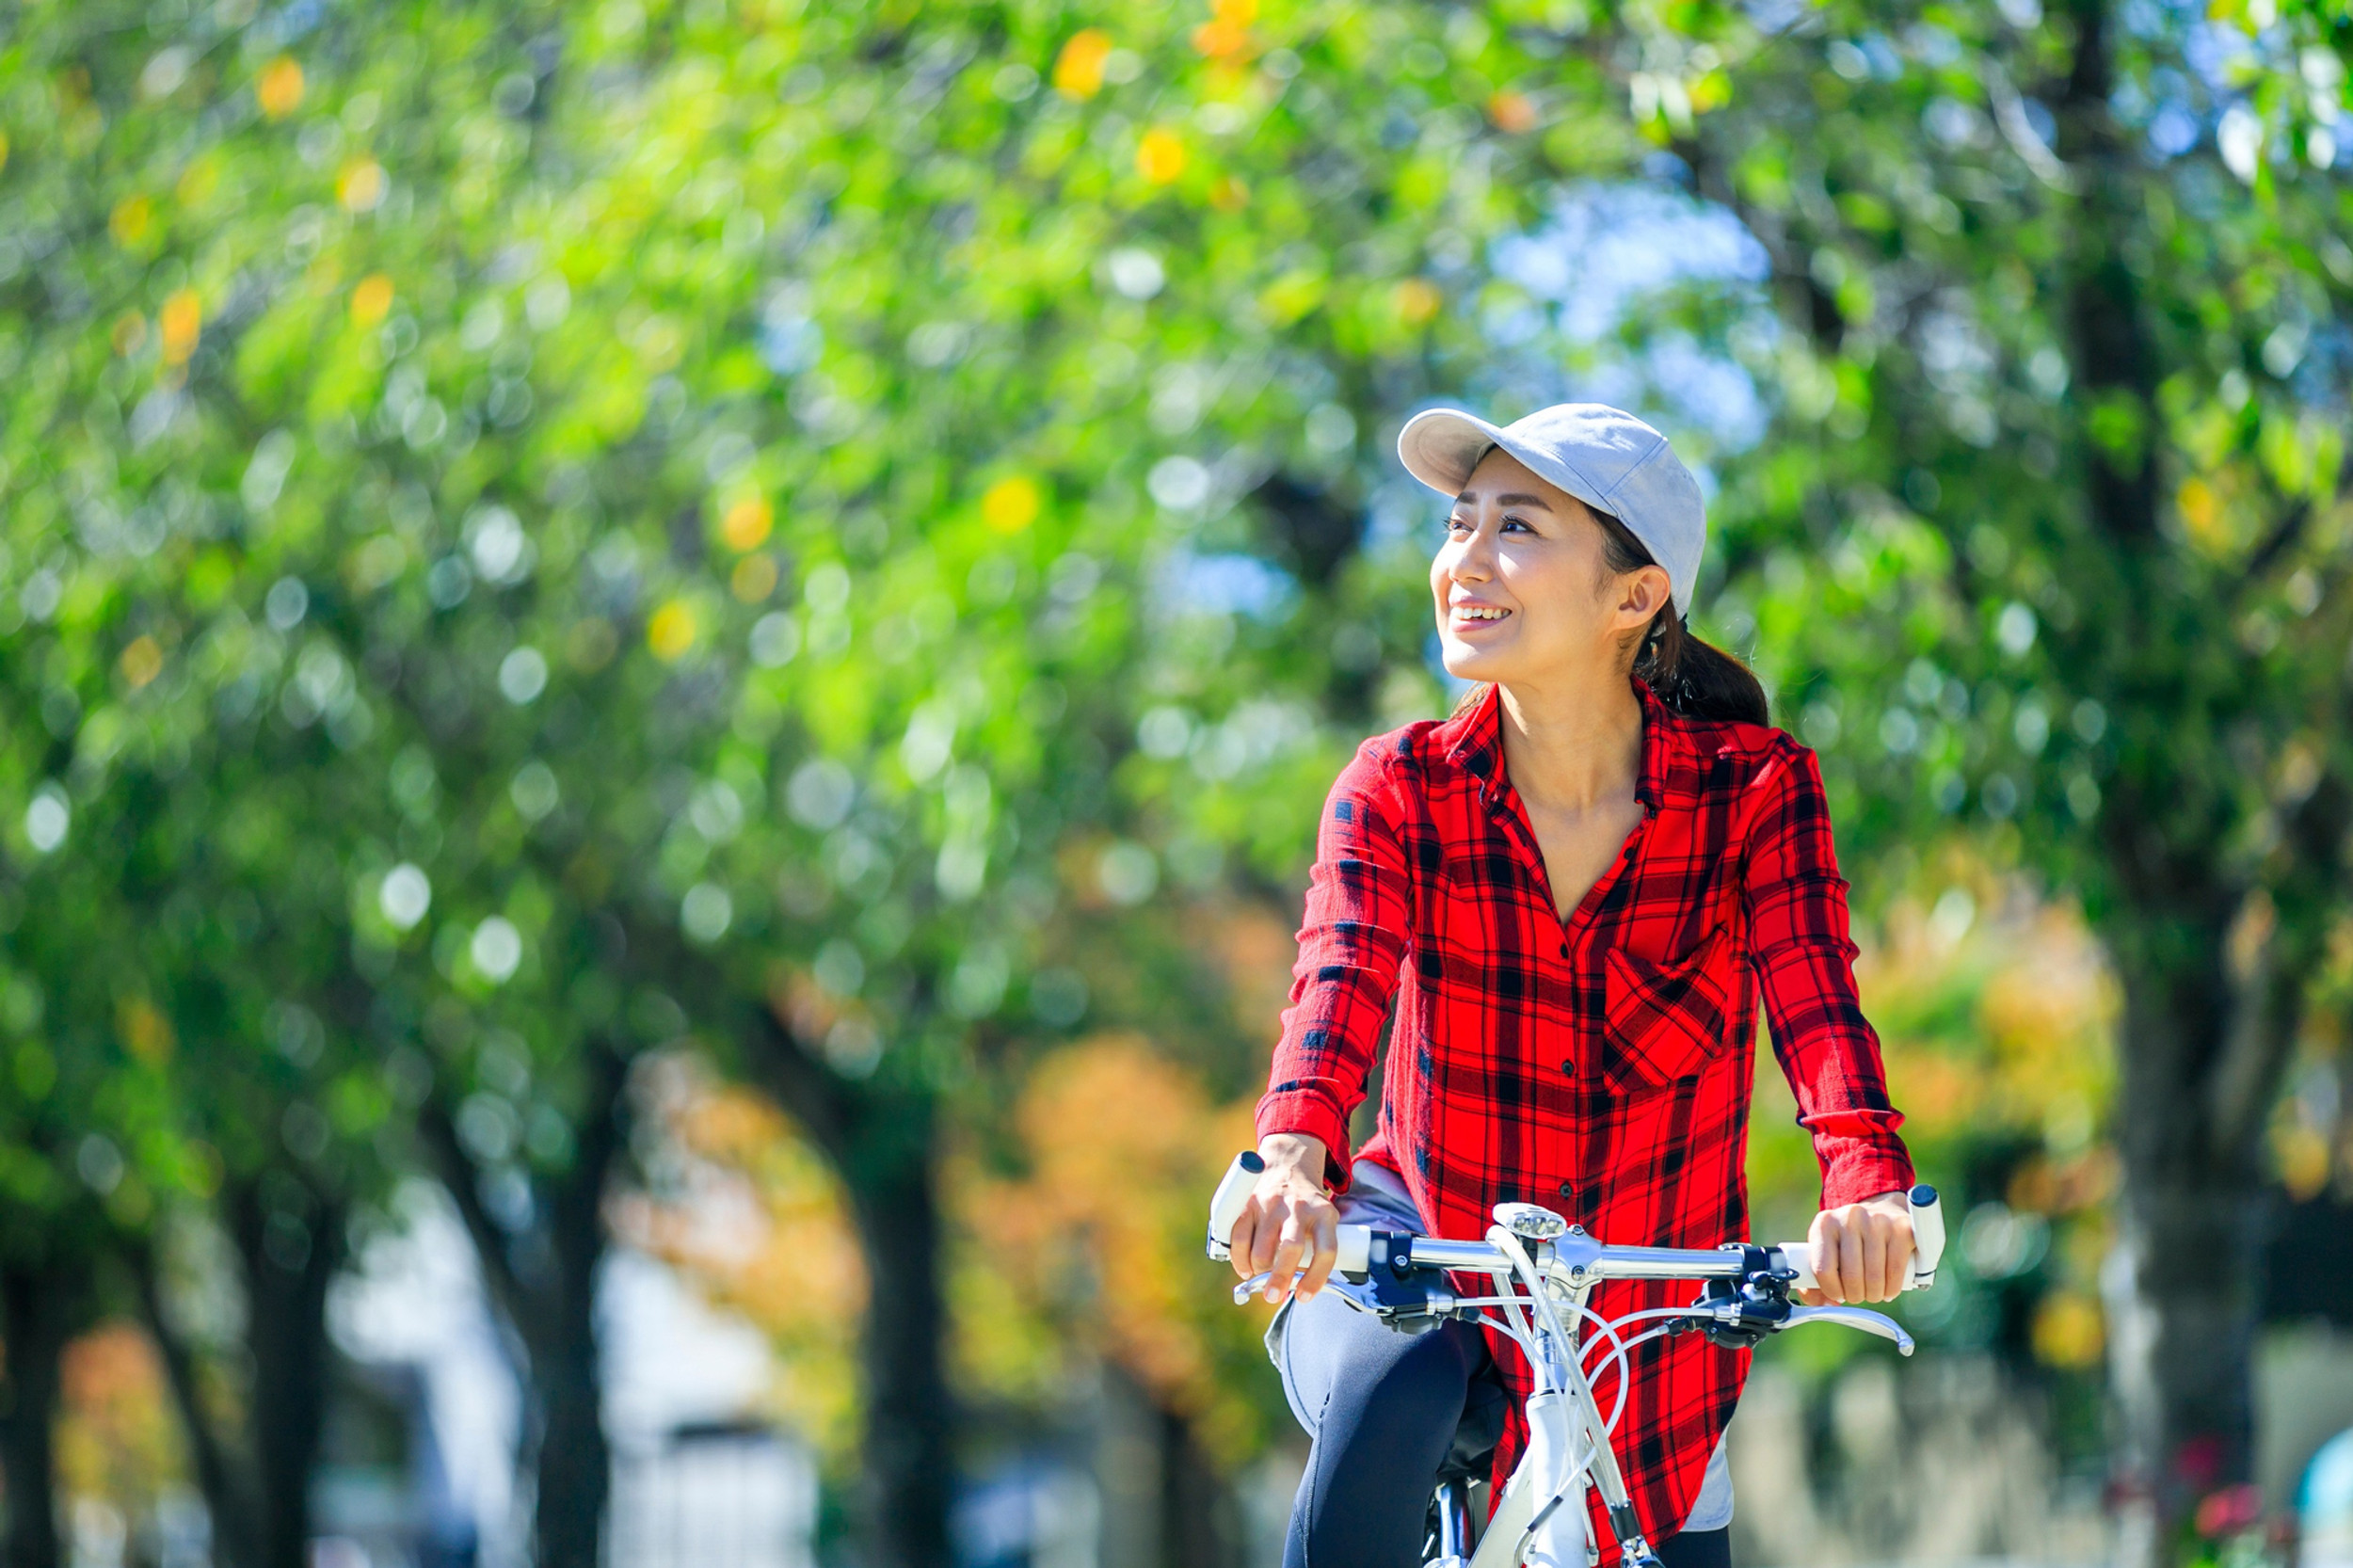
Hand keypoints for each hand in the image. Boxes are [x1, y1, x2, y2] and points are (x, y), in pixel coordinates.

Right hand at [1228, 1133, 1339, 1302]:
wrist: (1288, 1165)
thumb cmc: (1306, 1207)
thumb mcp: (1322, 1220)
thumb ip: (1314, 1250)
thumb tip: (1297, 1289)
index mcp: (1324, 1214)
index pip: (1326, 1251)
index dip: (1316, 1278)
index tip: (1304, 1297)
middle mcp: (1299, 1207)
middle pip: (1290, 1249)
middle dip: (1279, 1278)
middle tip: (1273, 1295)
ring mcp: (1272, 1204)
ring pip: (1262, 1248)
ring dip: (1258, 1270)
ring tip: (1260, 1276)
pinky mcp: (1249, 1203)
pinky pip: (1239, 1238)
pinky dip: (1239, 1259)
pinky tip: (1245, 1268)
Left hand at [1798, 1190, 1914, 1304]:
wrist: (1883, 1212)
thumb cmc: (1851, 1241)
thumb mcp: (1827, 1252)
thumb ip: (1814, 1282)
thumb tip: (1824, 1303)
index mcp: (1824, 1224)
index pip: (1823, 1269)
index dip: (1831, 1291)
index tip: (1838, 1294)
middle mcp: (1850, 1218)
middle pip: (1851, 1277)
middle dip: (1855, 1296)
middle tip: (1858, 1296)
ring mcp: (1877, 1221)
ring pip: (1874, 1277)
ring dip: (1874, 1295)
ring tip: (1873, 1293)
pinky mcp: (1902, 1230)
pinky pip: (1895, 1271)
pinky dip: (1892, 1289)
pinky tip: (1888, 1290)